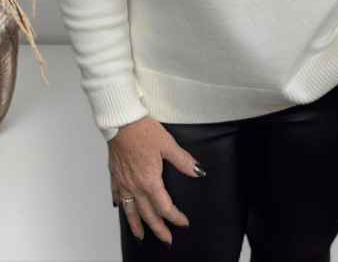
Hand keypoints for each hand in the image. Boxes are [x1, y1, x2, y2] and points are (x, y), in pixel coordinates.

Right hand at [108, 115, 202, 245]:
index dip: (175, 217)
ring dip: (136, 225)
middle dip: (158, 229)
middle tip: (166, 240)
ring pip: (130, 210)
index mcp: (150, 181)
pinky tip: (120, 206)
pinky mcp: (115, 174)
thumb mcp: (168, 144)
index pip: (164, 207)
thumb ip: (183, 161)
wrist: (121, 121)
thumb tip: (199, 171)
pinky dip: (120, 203)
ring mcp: (123, 181)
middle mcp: (135, 185)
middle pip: (148, 215)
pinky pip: (117, 194)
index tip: (183, 222)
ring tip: (140, 236)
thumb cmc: (143, 130)